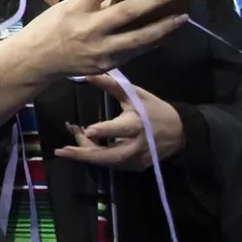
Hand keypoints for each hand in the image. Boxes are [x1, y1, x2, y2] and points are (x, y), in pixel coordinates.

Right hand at [7, 0, 189, 78]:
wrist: (36, 61)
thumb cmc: (49, 29)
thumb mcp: (67, 9)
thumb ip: (93, 3)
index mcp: (76, 11)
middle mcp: (90, 30)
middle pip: (127, 13)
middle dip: (155, 0)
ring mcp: (101, 50)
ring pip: (139, 38)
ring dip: (163, 26)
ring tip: (182, 16)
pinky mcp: (108, 64)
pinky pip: (134, 52)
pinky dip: (151, 42)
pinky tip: (165, 34)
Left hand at [54, 73, 185, 169]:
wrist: (180, 132)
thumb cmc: (154, 110)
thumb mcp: (134, 95)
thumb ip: (111, 86)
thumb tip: (87, 74)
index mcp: (137, 125)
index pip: (119, 129)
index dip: (104, 131)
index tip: (88, 130)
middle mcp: (136, 145)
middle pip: (109, 155)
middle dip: (84, 154)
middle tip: (62, 151)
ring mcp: (136, 159)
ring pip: (107, 162)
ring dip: (87, 154)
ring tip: (68, 146)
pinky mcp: (135, 167)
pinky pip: (112, 165)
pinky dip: (97, 157)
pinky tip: (85, 148)